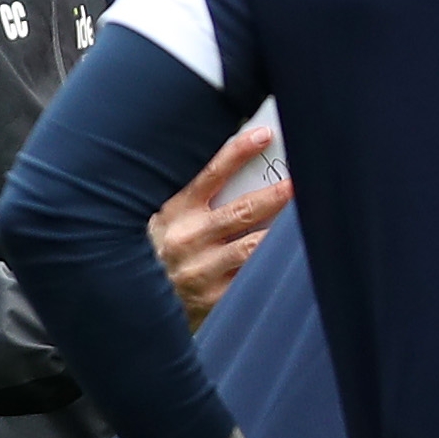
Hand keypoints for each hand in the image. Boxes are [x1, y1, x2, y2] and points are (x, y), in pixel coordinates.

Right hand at [153, 126, 289, 326]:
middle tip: (301, 182)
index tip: (265, 135)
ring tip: (306, 220)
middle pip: (242, 211)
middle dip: (276, 195)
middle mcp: (188, 238)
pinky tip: (291, 257)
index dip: (239, 152)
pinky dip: (272, 265)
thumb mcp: (163, 217)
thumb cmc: (154, 251)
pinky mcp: (215, 297)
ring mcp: (203, 270)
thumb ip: (193, 197)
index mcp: (175, 211)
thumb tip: (238, 170)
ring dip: (282, 233)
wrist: (132, 302)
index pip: (210, 174)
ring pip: (253, 247)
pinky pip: (252, 278)